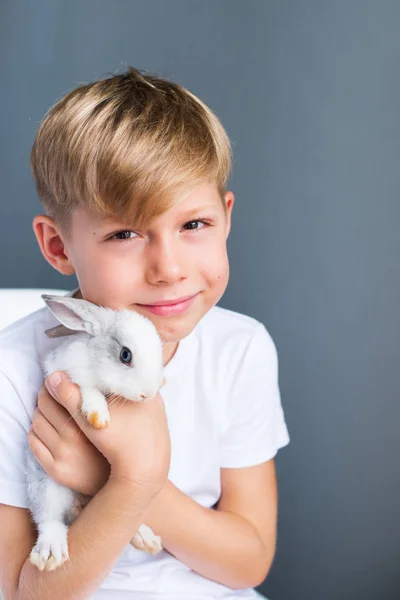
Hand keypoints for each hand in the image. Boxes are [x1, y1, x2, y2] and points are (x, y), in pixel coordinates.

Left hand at [35, 372, 170, 498]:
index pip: (61, 391)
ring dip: (40, 411)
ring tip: (49, 407)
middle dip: (45, 393)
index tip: (59, 376)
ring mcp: (63, 455)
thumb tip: (114, 367)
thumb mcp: (126, 412)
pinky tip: (46, 426)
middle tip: (51, 389)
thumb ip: (117, 389)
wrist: (134, 481)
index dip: (57, 380)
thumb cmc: (133, 442)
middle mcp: (73, 438)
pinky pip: (34, 443)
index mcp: (90, 420)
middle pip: (45, 404)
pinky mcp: (56, 470)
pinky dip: (36, 431)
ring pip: (37, 422)